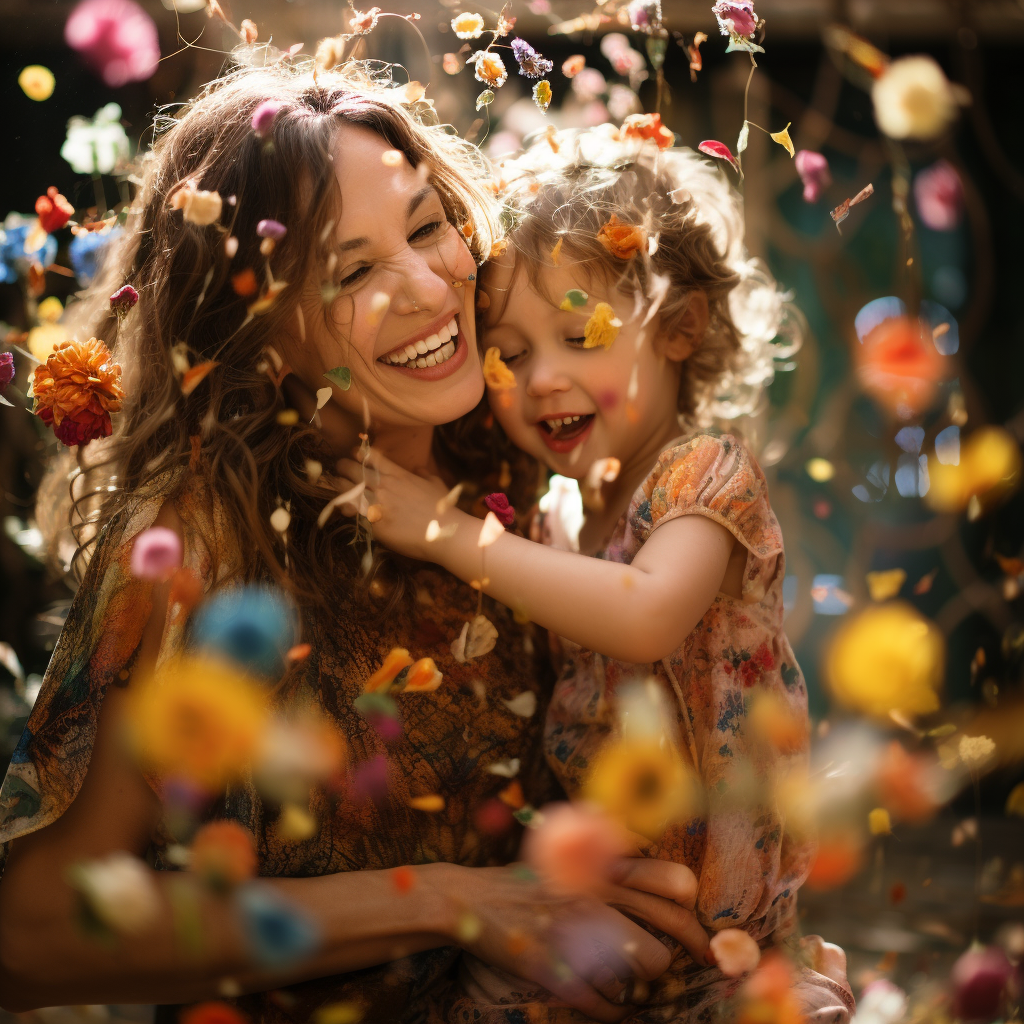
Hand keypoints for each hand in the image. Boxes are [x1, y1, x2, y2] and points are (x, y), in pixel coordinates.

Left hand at [334, 448, 460, 561]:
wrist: (445, 533)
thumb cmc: (444, 509)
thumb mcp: (436, 484)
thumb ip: (424, 474)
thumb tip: (419, 468)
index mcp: (398, 474)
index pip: (371, 457)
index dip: (358, 453)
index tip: (354, 455)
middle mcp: (384, 485)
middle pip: (351, 469)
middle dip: (342, 468)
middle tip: (339, 472)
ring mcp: (377, 503)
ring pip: (346, 489)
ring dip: (339, 488)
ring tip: (337, 489)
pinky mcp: (373, 523)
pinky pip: (352, 512)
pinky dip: (346, 509)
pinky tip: (344, 510)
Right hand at [431, 858, 709, 1023]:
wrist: (465, 900)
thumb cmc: (519, 880)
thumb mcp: (562, 854)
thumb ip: (601, 859)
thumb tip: (643, 859)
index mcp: (599, 866)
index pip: (671, 881)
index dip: (690, 906)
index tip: (693, 921)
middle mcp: (597, 895)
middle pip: (670, 929)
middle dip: (690, 949)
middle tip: (698, 960)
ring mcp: (578, 934)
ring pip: (648, 968)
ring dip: (650, 981)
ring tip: (641, 983)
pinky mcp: (558, 971)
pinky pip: (609, 1004)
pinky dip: (617, 1011)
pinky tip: (612, 1006)